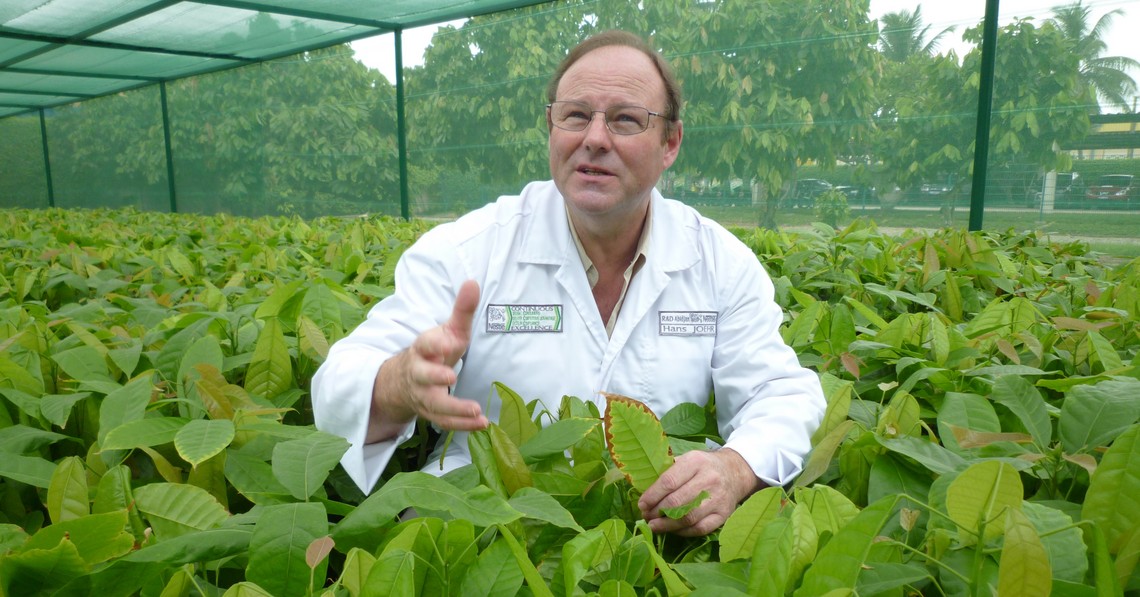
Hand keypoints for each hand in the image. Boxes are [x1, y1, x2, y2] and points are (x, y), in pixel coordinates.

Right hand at [367, 280, 487, 440]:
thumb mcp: (448, 330)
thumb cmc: (435, 351)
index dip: (434, 344)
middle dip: (435, 376)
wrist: (406, 379)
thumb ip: (462, 310)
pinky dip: (462, 425)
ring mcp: (423, 395)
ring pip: (434, 404)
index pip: (424, 344)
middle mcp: (419, 373)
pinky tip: (482, 424)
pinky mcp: (430, 412)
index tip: (447, 342)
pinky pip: (445, 422)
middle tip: (451, 376)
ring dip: (454, 409)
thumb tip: (472, 282)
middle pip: (423, 375)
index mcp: (423, 349)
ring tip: (476, 411)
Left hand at [638, 448, 765, 535]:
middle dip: (657, 512)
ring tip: (654, 526)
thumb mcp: (687, 459)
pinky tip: (672, 530)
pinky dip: (683, 532)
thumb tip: (644, 492)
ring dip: (667, 525)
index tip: (641, 505)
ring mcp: (718, 498)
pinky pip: (700, 528)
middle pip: (677, 502)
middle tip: (646, 517)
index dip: (652, 496)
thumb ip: (668, 471)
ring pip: (688, 518)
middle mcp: (709, 479)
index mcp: (695, 461)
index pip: (669, 481)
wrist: (734, 472)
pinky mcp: (723, 514)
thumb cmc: (703, 467)